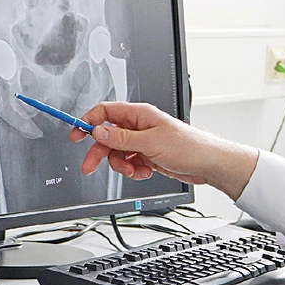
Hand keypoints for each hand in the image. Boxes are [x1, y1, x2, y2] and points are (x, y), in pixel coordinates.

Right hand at [68, 102, 259, 200]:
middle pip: (107, 136)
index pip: (106, 112)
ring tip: (134, 170)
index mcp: (140, 115)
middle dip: (99, 153)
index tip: (77, 134)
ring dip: (121, 165)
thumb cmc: (189, 146)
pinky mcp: (148, 156)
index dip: (89, 122)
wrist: (207, 164)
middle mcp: (140, 127)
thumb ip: (122, 138)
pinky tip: (145, 172)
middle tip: (89, 167)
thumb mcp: (151, 142)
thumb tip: (99, 131)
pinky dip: (133, 170)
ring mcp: (143, 142)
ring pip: (117, 153)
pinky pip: (130, 163)